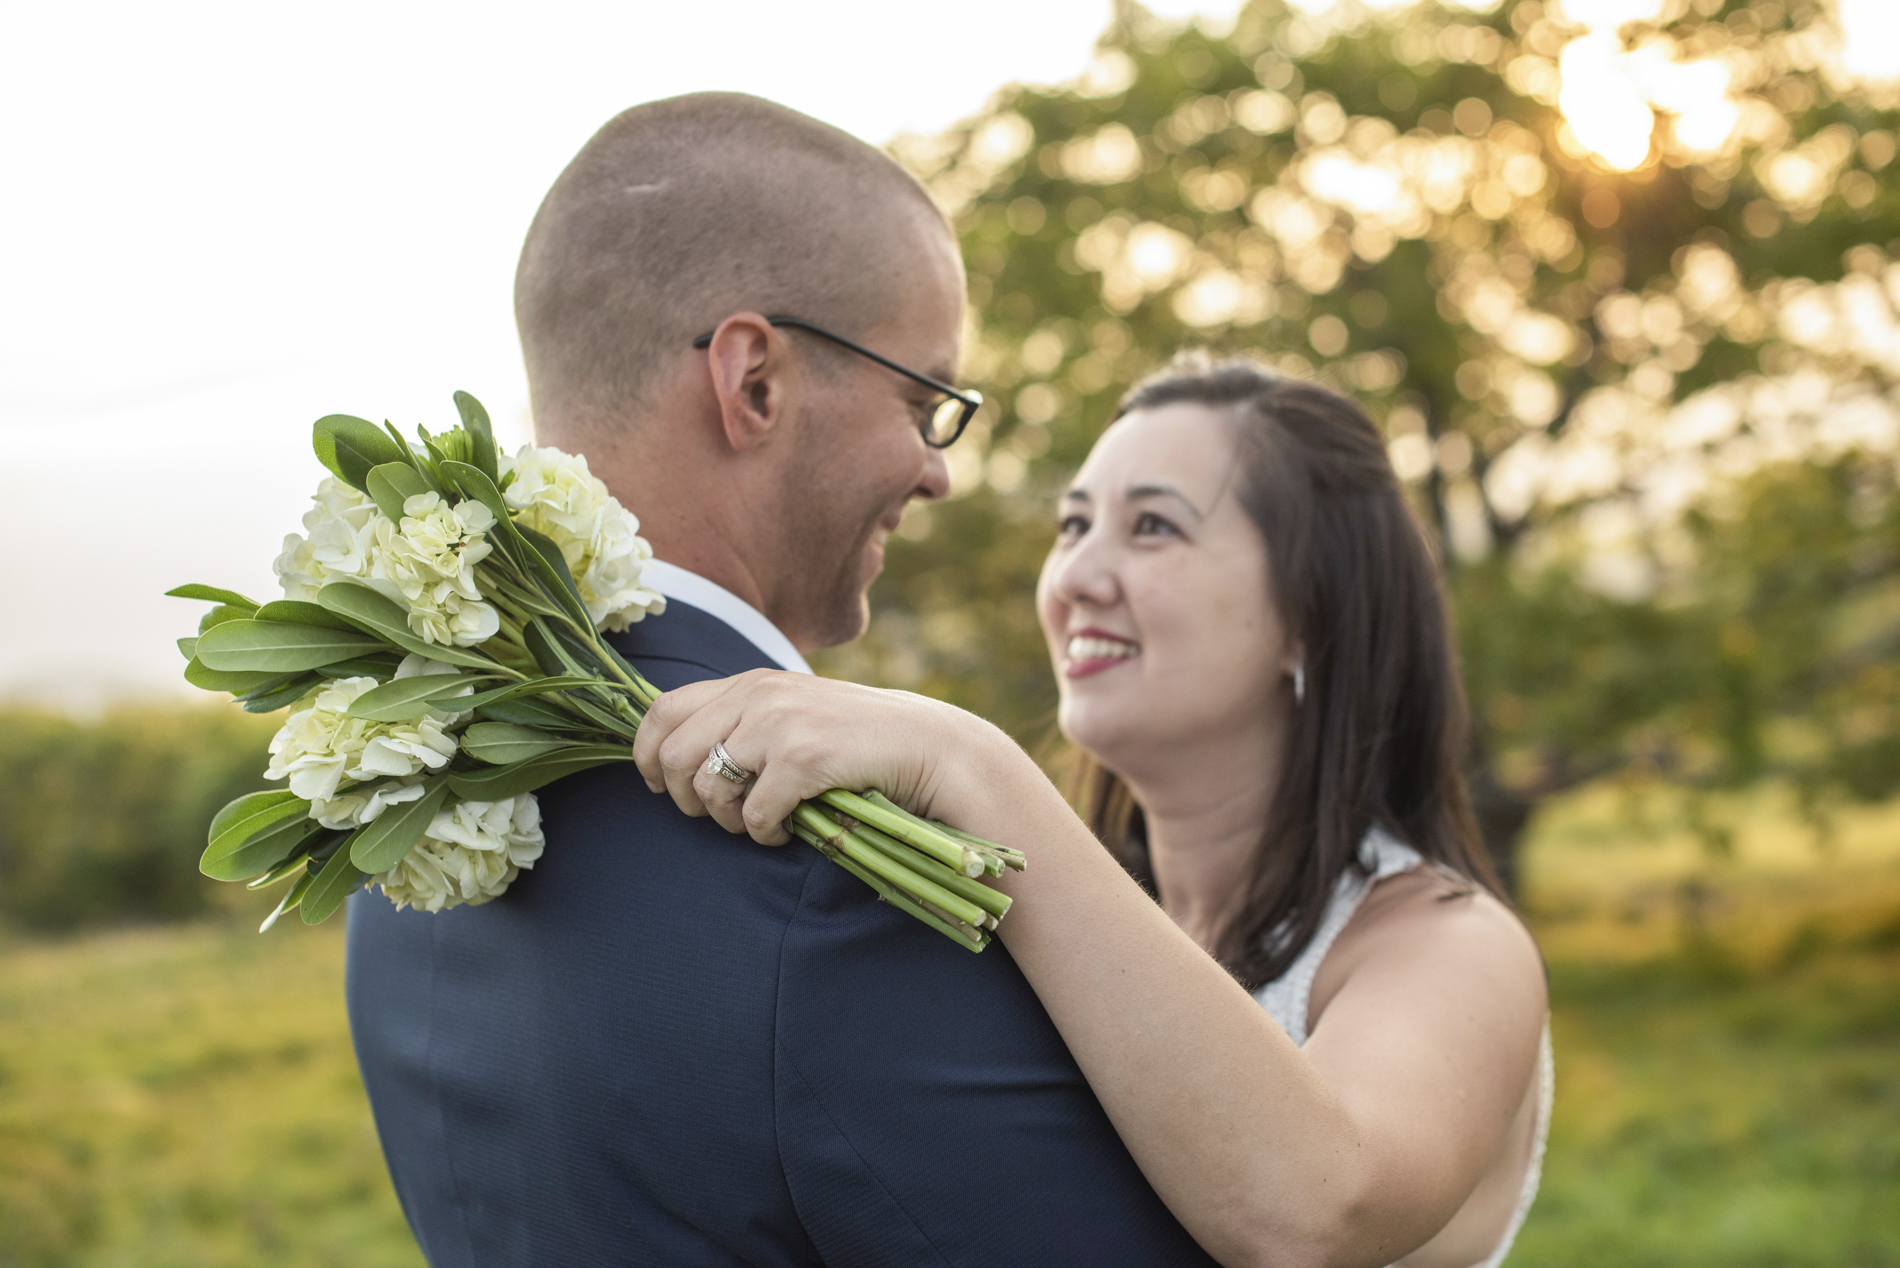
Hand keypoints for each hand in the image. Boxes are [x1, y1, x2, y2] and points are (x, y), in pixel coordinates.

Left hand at [629, 669, 988, 845]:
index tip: (661, 787)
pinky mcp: (803, 758)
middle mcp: (756, 695)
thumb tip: (673, 755)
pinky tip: (789, 832)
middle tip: (721, 815)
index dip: (646, 755)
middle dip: (686, 799)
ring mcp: (779, 725)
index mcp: (748, 682)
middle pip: (671, 756)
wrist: (925, 747)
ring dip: (729, 822)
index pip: (661, 710)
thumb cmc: (854, 741)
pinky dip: (766, 835)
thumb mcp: (790, 713)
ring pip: (707, 789)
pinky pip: (753, 816)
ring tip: (762, 824)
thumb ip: (741, 720)